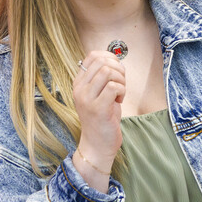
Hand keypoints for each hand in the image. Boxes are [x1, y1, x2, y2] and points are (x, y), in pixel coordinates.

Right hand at [71, 50, 125, 190]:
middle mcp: (80, 89)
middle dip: (118, 69)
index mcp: (79, 83)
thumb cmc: (103, 118)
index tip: (117, 70)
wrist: (97, 144)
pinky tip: (119, 101)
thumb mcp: (99, 94)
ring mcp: (87, 99)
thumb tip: (115, 58)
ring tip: (120, 93)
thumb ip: (103, 77)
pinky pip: (114, 87)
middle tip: (121, 83)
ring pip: (108, 72)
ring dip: (121, 81)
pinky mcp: (98, 108)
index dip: (110, 57)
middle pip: (102, 62)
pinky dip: (122, 91)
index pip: (92, 56)